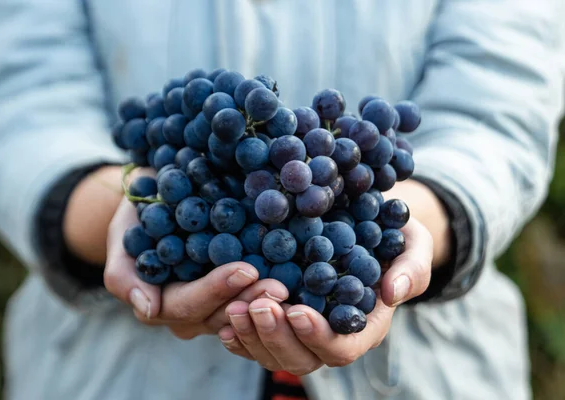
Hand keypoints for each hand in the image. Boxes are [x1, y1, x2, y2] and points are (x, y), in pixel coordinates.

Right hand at [105, 195, 289, 338]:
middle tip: (280, 286)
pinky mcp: (236, 291)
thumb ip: (124, 275)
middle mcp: (191, 313)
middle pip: (222, 315)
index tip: (246, 269)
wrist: (158, 198)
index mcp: (161, 304)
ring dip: (265, 300)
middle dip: (250, 300)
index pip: (190, 305)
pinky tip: (296, 278)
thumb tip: (147, 309)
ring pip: (243, 312)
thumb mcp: (121, 238)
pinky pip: (253, 297)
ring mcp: (215, 305)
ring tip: (291, 284)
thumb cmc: (136, 219)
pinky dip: (272, 290)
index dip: (217, 290)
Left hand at [218, 217, 432, 374]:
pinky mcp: (282, 317)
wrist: (367, 224)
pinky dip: (240, 335)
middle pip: (303, 358)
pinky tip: (224, 318)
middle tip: (256, 305)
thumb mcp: (413, 245)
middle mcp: (332, 334)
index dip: (318, 336)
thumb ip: (411, 269)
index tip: (296, 310)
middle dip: (277, 337)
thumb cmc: (394, 236)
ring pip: (275, 353)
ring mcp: (305, 329)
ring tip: (233, 308)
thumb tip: (393, 292)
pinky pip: (258, 340)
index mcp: (365, 325)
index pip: (342, 347)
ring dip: (252, 336)